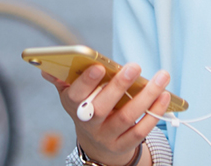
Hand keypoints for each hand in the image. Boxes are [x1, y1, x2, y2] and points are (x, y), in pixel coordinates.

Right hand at [41, 63, 171, 165]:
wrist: (96, 143)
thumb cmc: (86, 106)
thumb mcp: (71, 93)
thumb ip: (62, 77)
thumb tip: (46, 67)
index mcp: (73, 105)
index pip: (75, 95)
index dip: (86, 81)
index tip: (100, 66)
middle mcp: (88, 123)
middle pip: (102, 107)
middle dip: (119, 86)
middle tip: (134, 66)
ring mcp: (106, 136)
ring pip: (126, 117)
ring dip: (146, 97)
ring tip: (161, 77)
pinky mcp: (124, 145)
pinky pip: (141, 130)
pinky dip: (154, 113)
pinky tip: (165, 96)